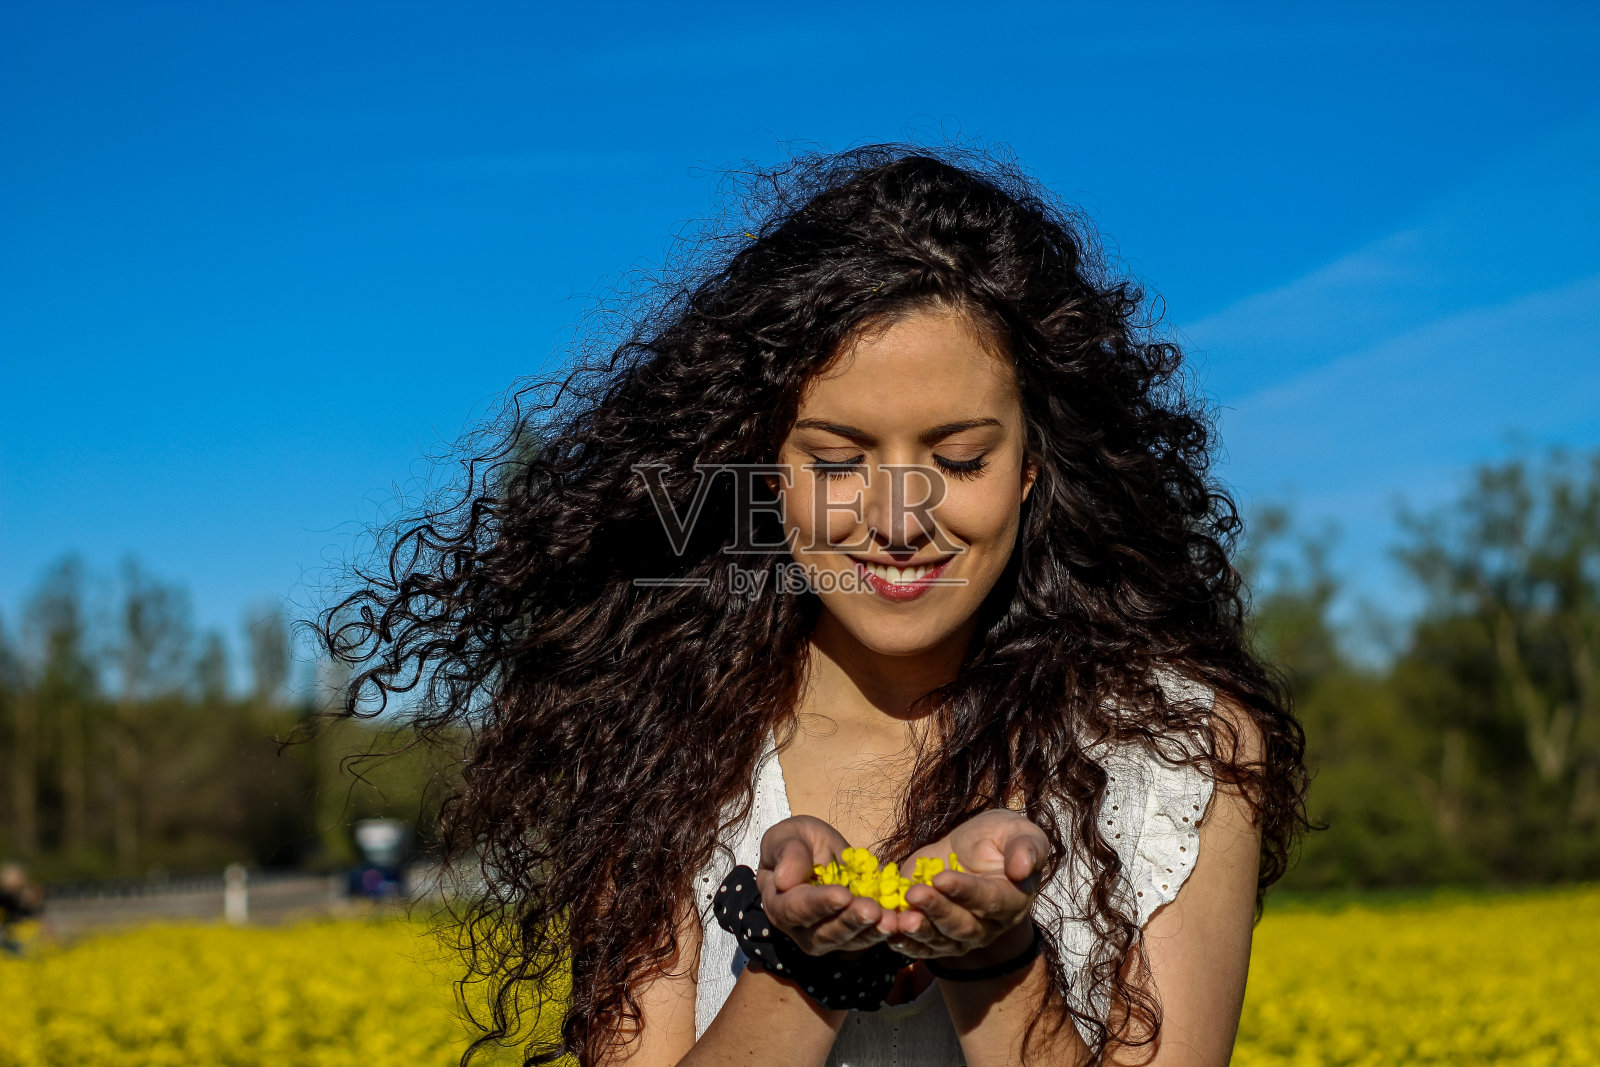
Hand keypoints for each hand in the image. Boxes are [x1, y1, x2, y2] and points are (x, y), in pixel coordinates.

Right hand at [756, 815, 893, 955]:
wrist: (813, 853)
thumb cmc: (795, 843)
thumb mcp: (787, 837)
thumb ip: (787, 854)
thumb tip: (783, 880)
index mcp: (778, 904)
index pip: (796, 908)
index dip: (819, 904)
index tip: (842, 895)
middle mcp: (801, 929)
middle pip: (825, 933)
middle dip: (851, 922)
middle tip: (873, 911)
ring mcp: (828, 937)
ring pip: (850, 942)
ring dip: (872, 932)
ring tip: (893, 920)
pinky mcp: (852, 936)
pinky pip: (869, 937)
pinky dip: (887, 931)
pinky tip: (904, 921)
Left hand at [889, 809, 1047, 965]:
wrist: (973, 849)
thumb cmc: (998, 838)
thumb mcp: (1016, 831)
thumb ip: (1026, 847)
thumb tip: (1023, 868)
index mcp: (1011, 900)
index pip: (989, 899)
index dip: (966, 891)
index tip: (941, 878)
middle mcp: (988, 925)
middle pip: (962, 926)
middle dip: (936, 911)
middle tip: (914, 895)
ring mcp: (960, 936)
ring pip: (939, 940)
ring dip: (917, 932)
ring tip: (898, 920)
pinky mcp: (935, 936)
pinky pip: (919, 946)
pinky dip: (902, 941)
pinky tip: (887, 930)